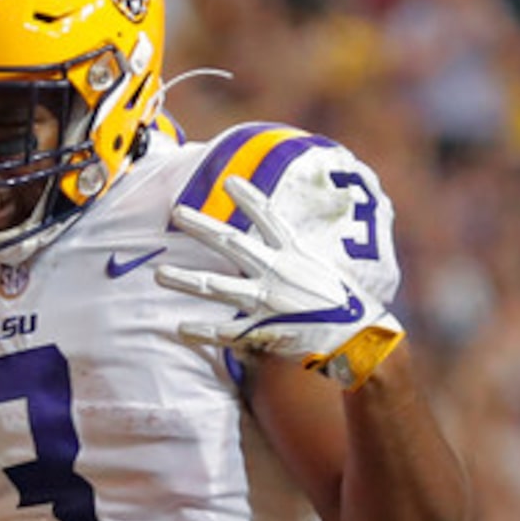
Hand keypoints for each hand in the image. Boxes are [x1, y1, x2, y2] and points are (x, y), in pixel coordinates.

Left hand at [157, 176, 404, 387]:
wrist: (359, 339)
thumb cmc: (343, 304)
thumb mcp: (320, 269)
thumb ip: (293, 257)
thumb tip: (277, 246)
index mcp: (295, 254)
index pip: (269, 218)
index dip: (248, 198)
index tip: (229, 181)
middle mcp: (278, 272)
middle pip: (232, 243)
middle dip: (202, 227)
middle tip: (176, 213)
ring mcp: (268, 302)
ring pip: (217, 287)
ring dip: (186, 280)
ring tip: (159, 275)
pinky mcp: (264, 331)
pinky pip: (226, 331)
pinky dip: (202, 331)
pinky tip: (179, 328)